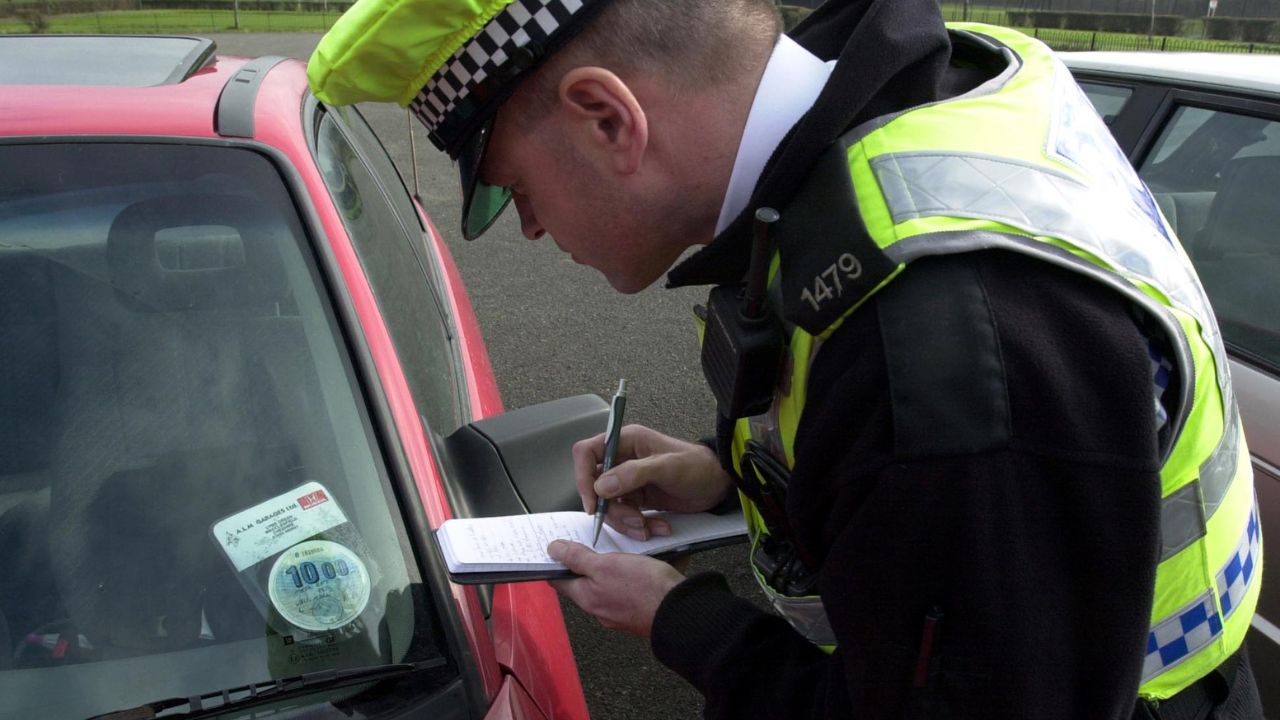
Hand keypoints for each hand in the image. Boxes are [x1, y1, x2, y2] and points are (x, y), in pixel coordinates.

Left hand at [548, 539, 684, 637]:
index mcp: (587, 598)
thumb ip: (578, 558)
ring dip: (620, 567)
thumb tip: (553, 551)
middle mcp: (602, 609)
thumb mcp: (606, 565)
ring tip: (633, 553)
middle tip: (602, 544)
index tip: (558, 549)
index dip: (557, 563)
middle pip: (588, 581)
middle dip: (593, 562)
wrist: (682, 613)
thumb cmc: (644, 591)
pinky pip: (635, 589)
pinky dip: (640, 575)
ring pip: (614, 583)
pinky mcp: (643, 610)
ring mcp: (623, 612)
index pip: (560, 580)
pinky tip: (651, 564)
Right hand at [573, 424, 732, 539]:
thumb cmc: (698, 466)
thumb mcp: (667, 467)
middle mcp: (622, 460)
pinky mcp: (637, 499)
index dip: (583, 477)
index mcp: (626, 441)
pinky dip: (637, 526)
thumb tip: (601, 486)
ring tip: (648, 528)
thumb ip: (634, 474)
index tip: (594, 503)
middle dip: (611, 509)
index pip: (587, 453)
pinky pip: (625, 516)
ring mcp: (628, 481)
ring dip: (626, 522)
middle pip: (595, 486)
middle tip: (634, 521)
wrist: (718, 485)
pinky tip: (656, 528)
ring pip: (609, 506)